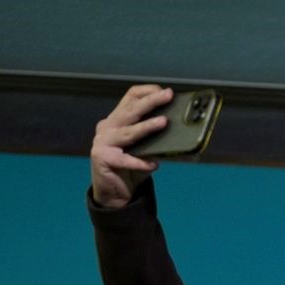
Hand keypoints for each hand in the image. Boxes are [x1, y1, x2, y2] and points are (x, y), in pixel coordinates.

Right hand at [90, 85, 171, 207]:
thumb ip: (157, 139)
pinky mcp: (102, 158)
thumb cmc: (132, 168)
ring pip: (128, 132)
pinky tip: (154, 164)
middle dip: (151, 102)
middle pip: (130, 110)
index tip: (165, 92)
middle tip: (168, 96)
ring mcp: (103, 141)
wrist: (114, 192)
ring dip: (146, 127)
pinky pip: (125, 160)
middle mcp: (108, 126)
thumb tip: (182, 132)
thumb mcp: (146, 149)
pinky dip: (140, 162)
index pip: (130, 98)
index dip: (147, 92)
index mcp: (117, 119)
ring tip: (164, 122)